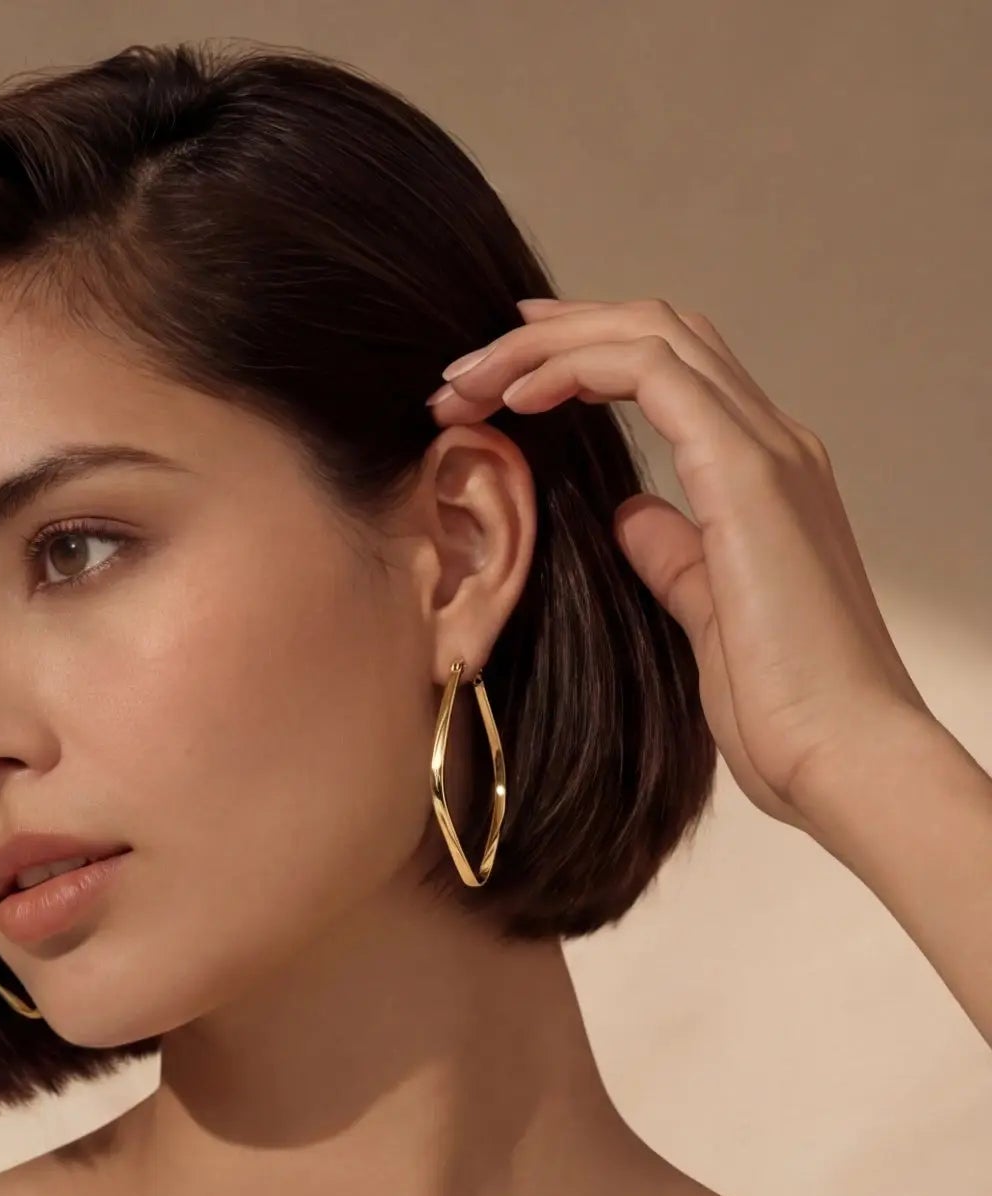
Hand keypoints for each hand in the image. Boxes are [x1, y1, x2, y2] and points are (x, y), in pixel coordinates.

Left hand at [426, 296, 934, 832]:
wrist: (843, 756)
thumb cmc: (782, 708)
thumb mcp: (705, 618)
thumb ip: (673, 556)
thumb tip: (633, 517)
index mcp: (761, 475)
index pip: (668, 368)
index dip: (579, 353)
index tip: (499, 377)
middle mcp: (772, 444)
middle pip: (655, 330)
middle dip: (548, 336)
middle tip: (463, 372)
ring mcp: (767, 451)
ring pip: (651, 333)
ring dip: (545, 346)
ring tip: (468, 382)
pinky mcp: (749, 475)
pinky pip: (654, 375)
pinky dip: (577, 368)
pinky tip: (517, 398)